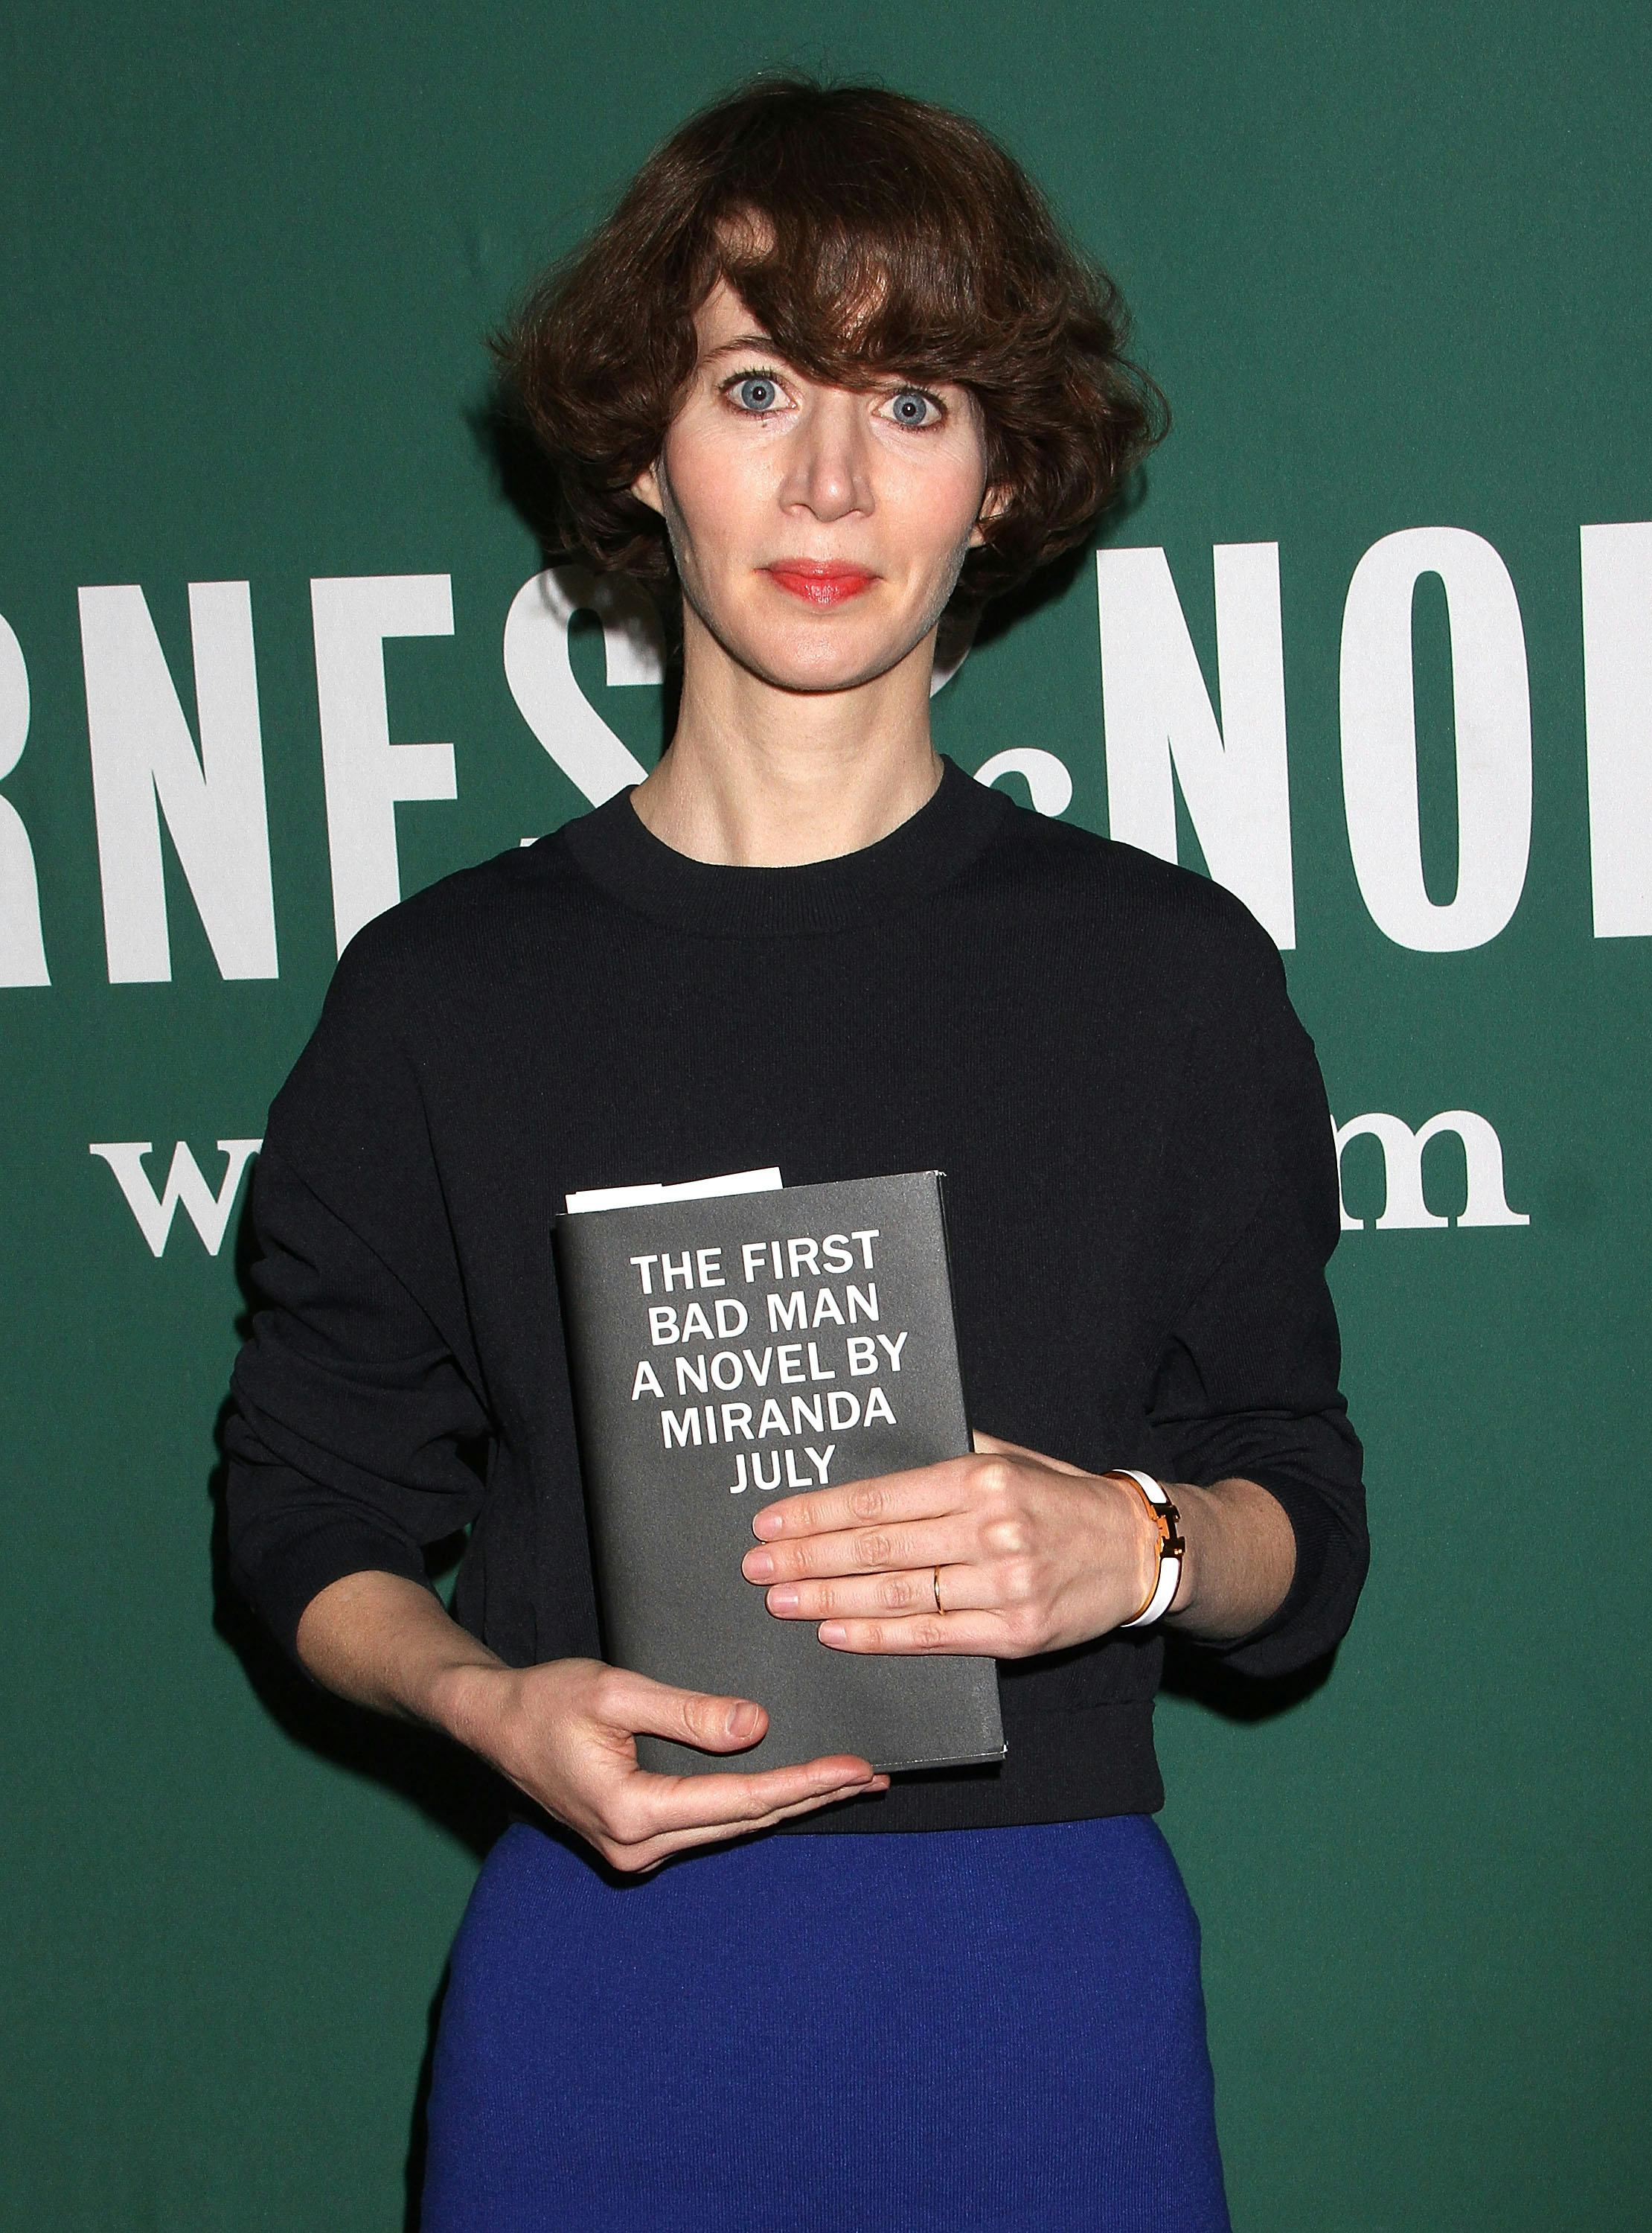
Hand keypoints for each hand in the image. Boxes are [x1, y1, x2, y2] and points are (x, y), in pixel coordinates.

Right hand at [443, 1656, 888, 1873]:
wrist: (493, 1724)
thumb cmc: (546, 1701)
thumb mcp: (616, 1692)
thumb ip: (687, 1712)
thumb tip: (758, 1728)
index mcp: (632, 1812)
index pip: (741, 1799)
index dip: (803, 1783)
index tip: (854, 1768)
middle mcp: (637, 1847)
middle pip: (745, 1819)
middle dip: (812, 1797)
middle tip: (872, 1777)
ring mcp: (635, 1850)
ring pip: (731, 1825)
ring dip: (788, 1802)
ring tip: (846, 1781)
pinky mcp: (636, 1839)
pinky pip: (708, 1822)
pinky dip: (752, 1803)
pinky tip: (790, 1789)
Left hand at [738, 1430, 1162, 1657]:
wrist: (1136, 1549)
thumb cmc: (1057, 1496)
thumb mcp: (1008, 1456)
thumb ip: (946, 1453)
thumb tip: (870, 1451)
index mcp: (981, 1477)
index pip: (880, 1497)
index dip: (818, 1512)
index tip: (770, 1519)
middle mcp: (991, 1528)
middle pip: (878, 1547)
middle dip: (807, 1558)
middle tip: (755, 1564)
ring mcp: (1005, 1584)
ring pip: (897, 1595)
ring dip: (828, 1600)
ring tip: (780, 1599)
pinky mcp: (1016, 1633)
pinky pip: (931, 1636)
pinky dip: (877, 1637)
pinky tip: (834, 1632)